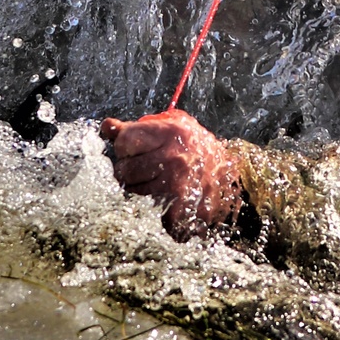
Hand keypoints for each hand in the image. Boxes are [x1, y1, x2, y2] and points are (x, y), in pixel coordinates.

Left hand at [99, 109, 242, 239]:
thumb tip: (106, 128)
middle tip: (146, 169)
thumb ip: (135, 127)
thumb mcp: (170, 126)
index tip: (135, 149)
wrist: (233, 173)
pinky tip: (165, 202)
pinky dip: (154, 212)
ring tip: (157, 183)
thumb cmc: (194, 145)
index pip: (123, 142)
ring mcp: (178, 187)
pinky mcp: (182, 212)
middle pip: (123, 171)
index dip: (125, 147)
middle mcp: (173, 159)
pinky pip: (149, 214)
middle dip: (129, 171)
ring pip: (132, 194)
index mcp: (170, 133)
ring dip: (139, 191)